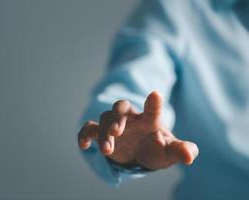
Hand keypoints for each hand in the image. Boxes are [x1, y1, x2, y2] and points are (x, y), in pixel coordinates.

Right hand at [78, 91, 198, 169]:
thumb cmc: (157, 149)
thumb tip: (190, 155)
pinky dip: (84, 135)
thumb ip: (181, 151)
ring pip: (104, 120)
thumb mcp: (169, 152)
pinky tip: (85, 146)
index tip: (155, 95)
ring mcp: (114, 124)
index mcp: (149, 119)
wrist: (141, 156)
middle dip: (117, 117)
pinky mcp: (101, 134)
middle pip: (120, 108)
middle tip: (116, 131)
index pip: (153, 108)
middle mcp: (130, 118)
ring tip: (107, 150)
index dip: (154, 102)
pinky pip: (89, 129)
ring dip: (103, 134)